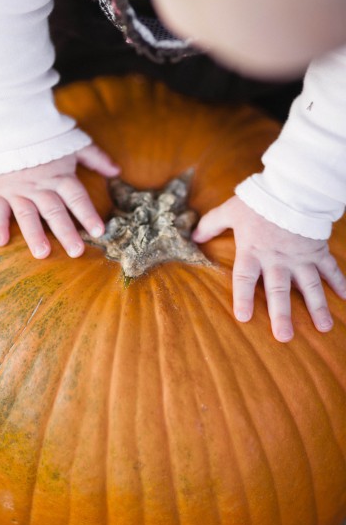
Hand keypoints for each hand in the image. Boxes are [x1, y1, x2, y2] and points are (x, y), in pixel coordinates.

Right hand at [0, 144, 119, 258]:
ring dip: (34, 234)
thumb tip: (117, 171)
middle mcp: (39, 186)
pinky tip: (1, 242)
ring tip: (42, 253)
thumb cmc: (47, 136)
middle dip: (66, 232)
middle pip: (54, 211)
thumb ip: (95, 158)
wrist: (12, 124)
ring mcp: (17, 189)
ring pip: (27, 214)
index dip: (88, 214)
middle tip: (76, 252)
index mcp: (59, 176)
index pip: (76, 198)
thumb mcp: (75, 143)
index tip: (99, 231)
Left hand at [193, 196, 345, 341]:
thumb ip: (211, 224)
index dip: (243, 298)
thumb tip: (193, 235)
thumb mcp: (229, 210)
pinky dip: (340, 283)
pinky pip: (331, 269)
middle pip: (278, 290)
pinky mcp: (318, 249)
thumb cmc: (258, 200)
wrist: (292, 187)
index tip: (243, 318)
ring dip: (317, 307)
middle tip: (284, 337)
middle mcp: (277, 258)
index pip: (245, 279)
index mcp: (253, 251)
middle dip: (282, 315)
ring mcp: (300, 256)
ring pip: (310, 286)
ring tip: (324, 328)